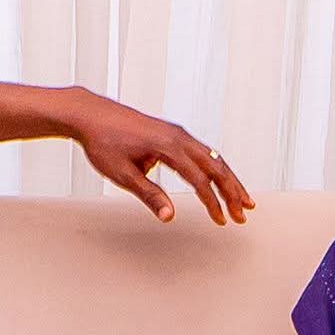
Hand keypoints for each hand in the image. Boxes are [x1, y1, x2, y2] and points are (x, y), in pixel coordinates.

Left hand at [63, 89, 253, 224]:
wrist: (90, 115)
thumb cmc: (103, 142)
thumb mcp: (123, 174)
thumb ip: (149, 195)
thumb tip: (169, 216)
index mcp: (168, 146)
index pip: (199, 180)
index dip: (213, 203)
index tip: (221, 220)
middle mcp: (178, 136)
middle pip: (216, 166)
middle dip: (233, 191)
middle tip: (243, 213)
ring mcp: (177, 133)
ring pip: (213, 157)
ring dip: (228, 179)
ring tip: (240, 199)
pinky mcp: (172, 133)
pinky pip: (202, 151)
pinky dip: (215, 167)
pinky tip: (218, 180)